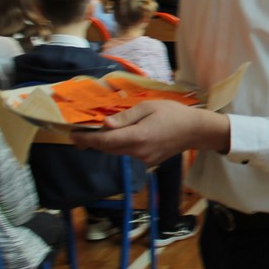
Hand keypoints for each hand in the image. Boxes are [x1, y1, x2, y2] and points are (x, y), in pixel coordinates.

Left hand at [71, 100, 228, 166]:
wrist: (196, 131)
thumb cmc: (174, 114)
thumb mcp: (149, 107)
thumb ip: (125, 117)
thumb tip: (105, 124)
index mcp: (138, 136)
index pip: (104, 142)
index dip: (86, 139)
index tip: (72, 135)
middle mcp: (139, 152)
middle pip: (107, 149)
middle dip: (93, 141)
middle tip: (82, 131)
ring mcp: (144, 159)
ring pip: (117, 152)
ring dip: (108, 143)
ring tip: (103, 131)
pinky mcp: (149, 161)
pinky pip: (128, 153)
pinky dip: (121, 145)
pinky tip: (125, 135)